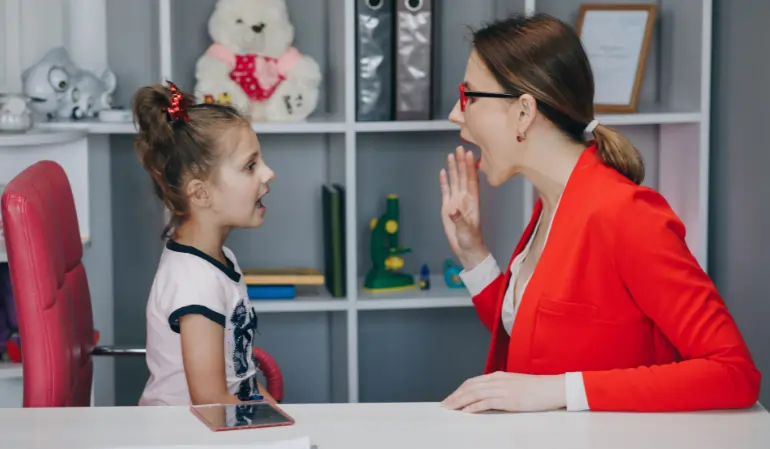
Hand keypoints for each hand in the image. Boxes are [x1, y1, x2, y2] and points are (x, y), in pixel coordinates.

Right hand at [439, 146, 487, 268]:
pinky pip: (446, 191)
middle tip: (459, 147)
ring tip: (451, 155)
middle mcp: (465, 198)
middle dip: (461, 162)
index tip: (469, 154)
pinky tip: (443, 172)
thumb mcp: (466, 231)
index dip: (470, 167)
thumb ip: (459, 220)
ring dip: (453, 168)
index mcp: (472, 201)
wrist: (467, 249)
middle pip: (463, 176)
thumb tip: (453, 210)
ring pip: (455, 181)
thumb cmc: (470, 240)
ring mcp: (456, 201)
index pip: (471, 180)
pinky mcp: (448, 207)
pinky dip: (444, 181)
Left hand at [441, 371, 565, 412]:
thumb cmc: (537, 388)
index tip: (451, 398)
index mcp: (498, 376)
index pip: (473, 382)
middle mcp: (497, 380)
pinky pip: (486, 402)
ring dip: (460, 401)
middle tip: (444, 405)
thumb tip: (488, 396)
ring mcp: (502, 389)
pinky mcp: (508, 399)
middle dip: (455, 396)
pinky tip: (466, 412)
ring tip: (450, 408)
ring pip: (474, 394)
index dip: (459, 390)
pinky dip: (473, 407)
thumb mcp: (514, 384)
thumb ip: (500, 387)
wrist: (553, 388)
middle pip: (470, 387)